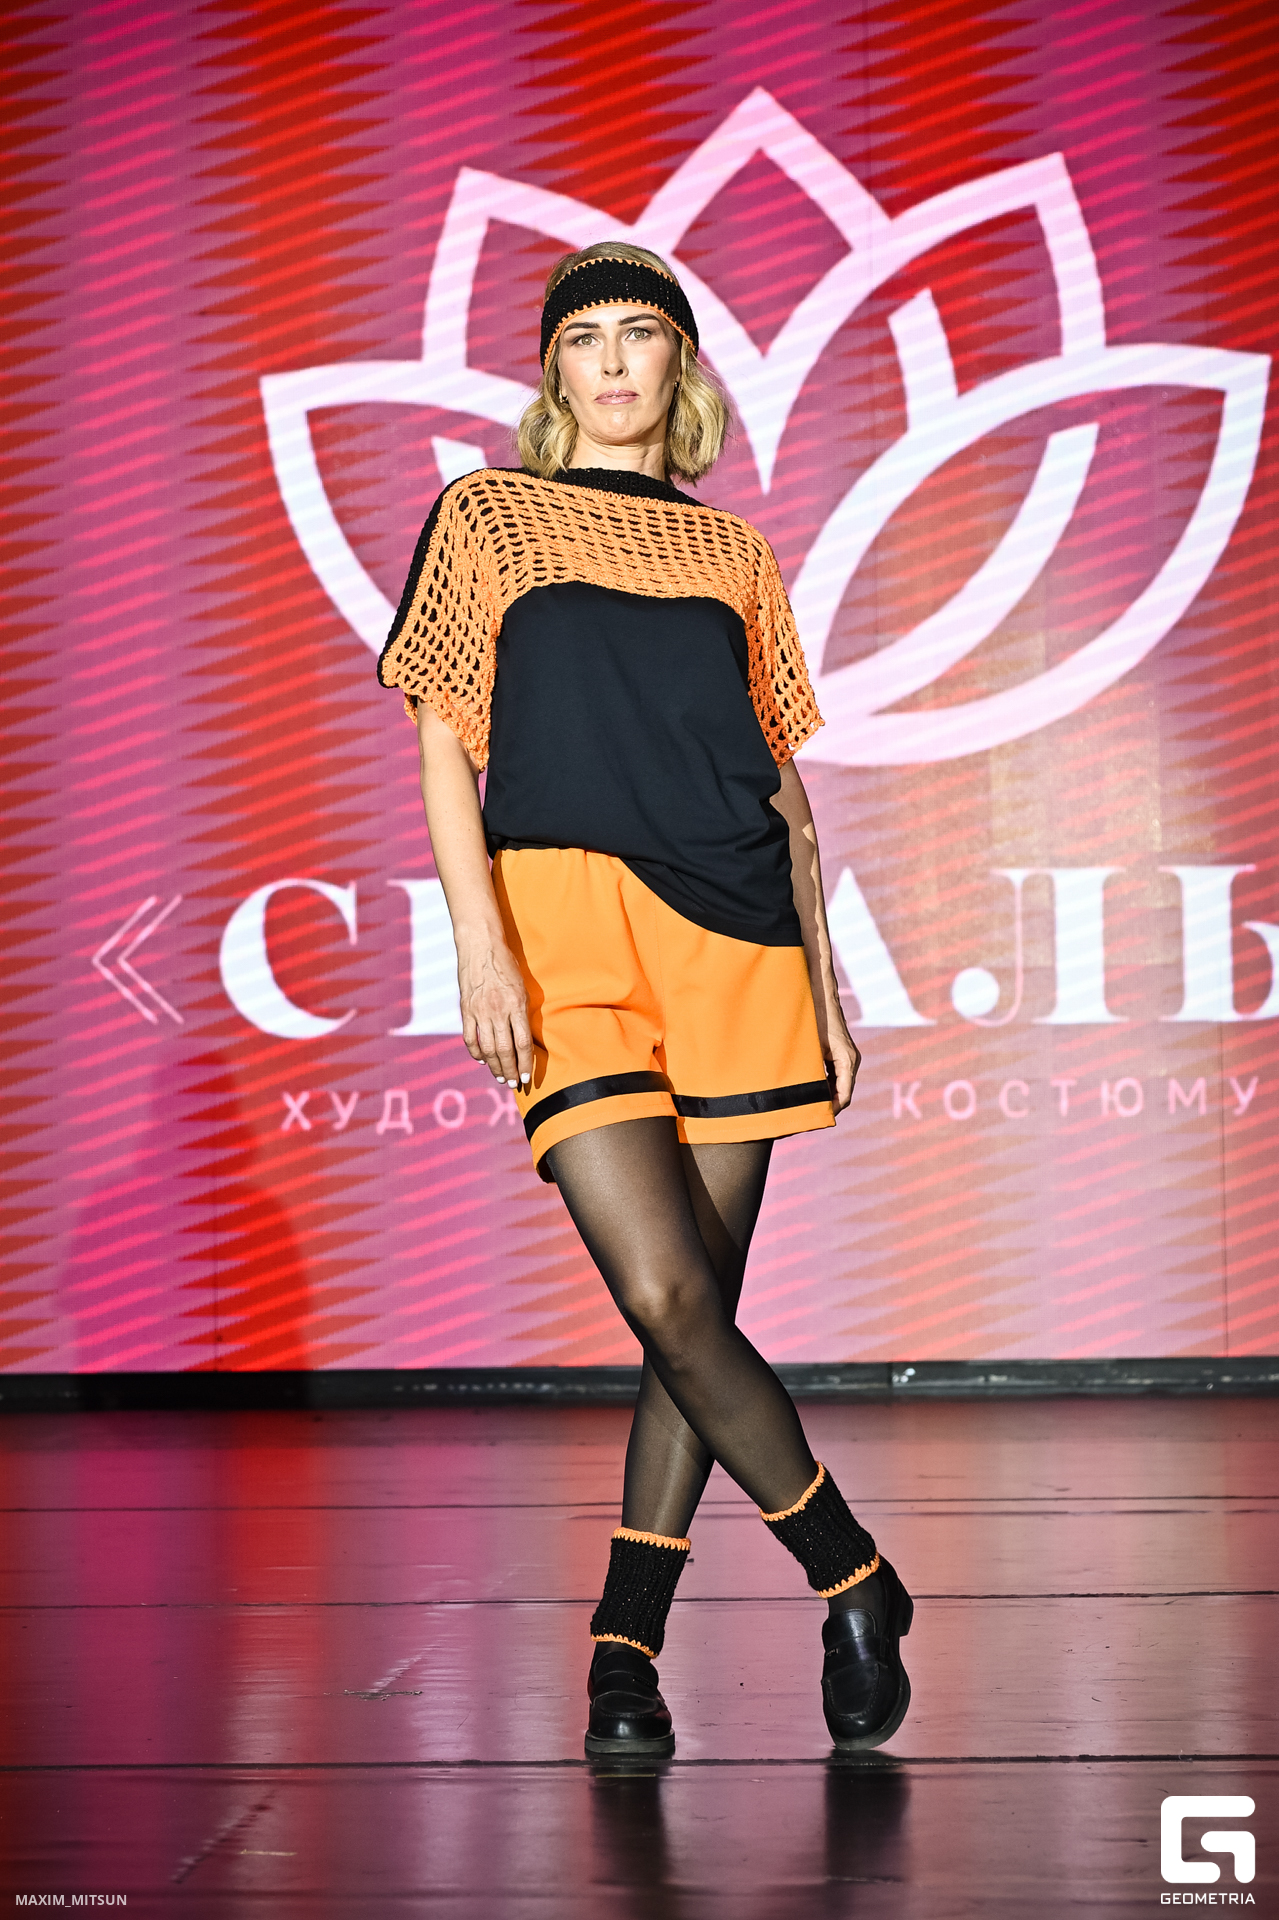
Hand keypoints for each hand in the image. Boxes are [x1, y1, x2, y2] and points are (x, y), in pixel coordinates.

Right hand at [457, 943, 533, 1088]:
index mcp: (516, 1005)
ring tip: (501, 1077)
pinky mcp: (466, 1009)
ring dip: (495, 1066)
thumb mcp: (522, 986)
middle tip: (515, 1084)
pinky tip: (482, 1060)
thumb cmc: (506, 964)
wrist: (480, 945)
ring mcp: (480, 1011)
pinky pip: (470, 1038)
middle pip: (505, 1051)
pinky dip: (476, 1052)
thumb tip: (523, 1036)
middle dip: (511, 1071)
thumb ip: (522, 1011)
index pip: (522, 1043)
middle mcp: (498, 1011)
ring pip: (488, 1049)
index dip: (525, 1064)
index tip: (528, 1077)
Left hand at [822, 995, 860, 1114]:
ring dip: (827, 1096)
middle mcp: (851, 1061)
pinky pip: (836, 1075)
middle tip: (811, 1117)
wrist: (821, 998)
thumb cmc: (815, 1020)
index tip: (819, 1118)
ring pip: (839, 1085)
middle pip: (843, 1092)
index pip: (844, 1095)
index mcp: (847, 1061)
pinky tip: (811, 1091)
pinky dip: (826, 1085)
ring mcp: (847, 1058)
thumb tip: (807, 1096)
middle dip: (829, 1105)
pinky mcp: (841, 1055)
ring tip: (810, 1108)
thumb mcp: (811, 1049)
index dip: (833, 1109)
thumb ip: (812, 1073)